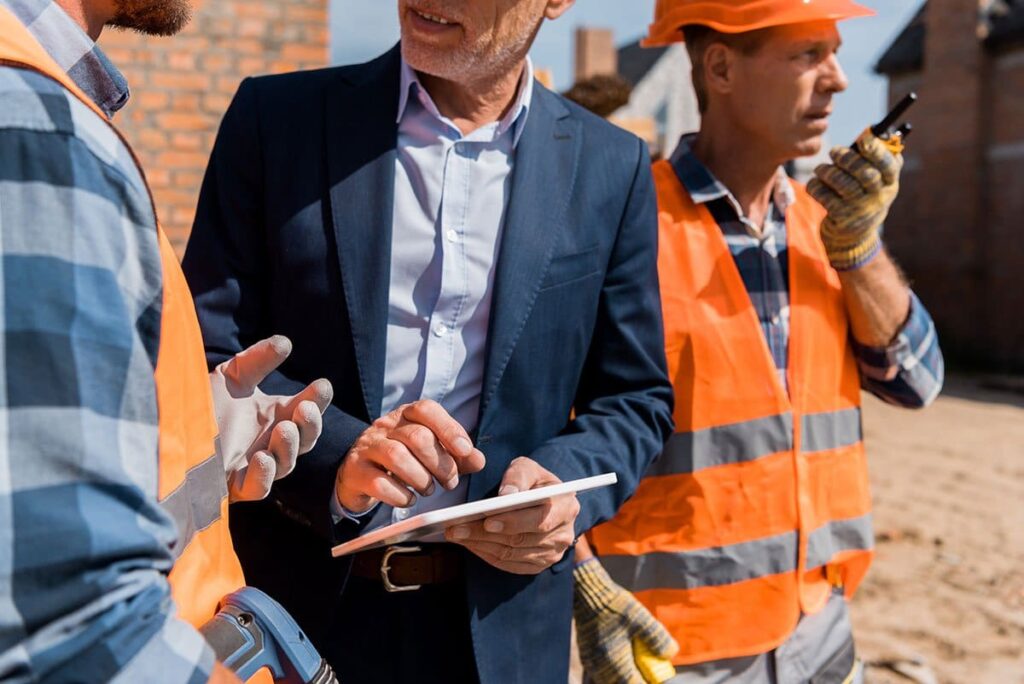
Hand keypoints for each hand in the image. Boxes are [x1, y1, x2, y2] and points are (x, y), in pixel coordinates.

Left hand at [210, 336, 332, 501]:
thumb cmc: (199, 405)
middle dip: (310, 425)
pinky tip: (263, 457)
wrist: (162, 431)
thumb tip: (286, 342)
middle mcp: (268, 442)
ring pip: (285, 464)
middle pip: (304, 440)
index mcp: (272, 417)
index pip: (304, 410)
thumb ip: (257, 360)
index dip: (316, 400)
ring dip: (289, 446)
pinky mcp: (232, 487)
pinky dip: (264, 475)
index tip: (322, 385)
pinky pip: (257, 488)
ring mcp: (253, 466)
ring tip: (285, 428)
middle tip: (307, 407)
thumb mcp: (230, 377)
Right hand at [336, 400, 485, 512]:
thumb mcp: (432, 453)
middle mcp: (385, 426)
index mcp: (406, 414)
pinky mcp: (355, 471)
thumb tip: (479, 460)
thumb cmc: (404, 460)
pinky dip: (400, 495)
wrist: (359, 472)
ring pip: (396, 456)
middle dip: (440, 463)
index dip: (449, 428)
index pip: (427, 410)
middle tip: (450, 482)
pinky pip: (378, 482)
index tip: (465, 450)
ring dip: (421, 478)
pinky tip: (409, 499)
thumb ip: (458, 456)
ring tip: (428, 490)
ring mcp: (367, 447)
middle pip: (416, 436)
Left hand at [445, 457, 579, 573]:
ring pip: (511, 554)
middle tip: (456, 528)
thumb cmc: (533, 481)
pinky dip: (486, 554)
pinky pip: (509, 564)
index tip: (486, 520)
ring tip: (455, 533)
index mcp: (566, 506)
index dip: (513, 522)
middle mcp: (563, 534)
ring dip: (480, 544)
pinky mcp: (538, 565)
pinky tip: (468, 543)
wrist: (544, 500)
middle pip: (520, 539)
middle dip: (484, 534)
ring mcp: (552, 553)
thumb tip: (507, 495)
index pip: (540, 520)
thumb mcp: (528, 468)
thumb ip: (518, 476)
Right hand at [574, 559, 678, 683]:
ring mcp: (591, 662)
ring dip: (623, 677)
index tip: (657, 678)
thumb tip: (670, 654)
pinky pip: (600, 673)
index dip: (648, 683)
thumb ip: (657, 638)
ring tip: (634, 664)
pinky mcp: (586, 655)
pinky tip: (619, 659)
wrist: (587, 592)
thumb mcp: (641, 618)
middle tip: (646, 670)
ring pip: (609, 681)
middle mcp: (600, 667)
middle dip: (636, 679)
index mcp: (615, 662)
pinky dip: (612, 671)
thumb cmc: (614, 604)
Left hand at [807, 130, 902, 270]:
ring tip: (821, 169)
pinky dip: (816, 186)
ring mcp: (860, 209)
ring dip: (827, 171)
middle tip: (834, 152)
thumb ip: (874, 159)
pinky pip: (824, 196)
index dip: (876, 149)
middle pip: (864, 173)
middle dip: (847, 158)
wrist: (852, 238)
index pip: (889, 164)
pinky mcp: (841, 219)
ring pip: (841, 183)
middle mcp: (878, 197)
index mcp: (890, 184)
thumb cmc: (863, 198)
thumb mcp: (876, 183)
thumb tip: (871, 131)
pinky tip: (815, 185)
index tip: (863, 137)